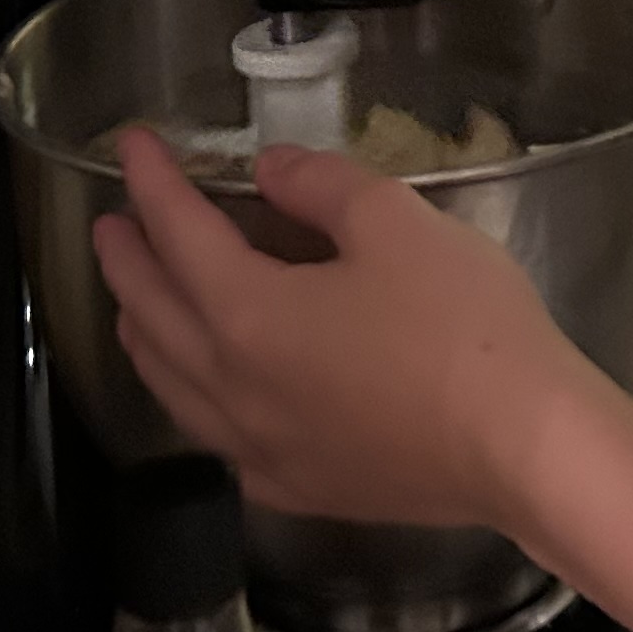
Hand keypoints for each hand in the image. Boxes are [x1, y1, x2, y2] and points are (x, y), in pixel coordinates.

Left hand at [93, 130, 578, 532]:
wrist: (520, 446)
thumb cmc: (461, 325)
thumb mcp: (398, 223)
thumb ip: (322, 187)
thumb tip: (269, 172)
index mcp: (246, 314)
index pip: (179, 233)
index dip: (151, 182)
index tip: (130, 144)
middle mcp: (232, 387)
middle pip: (154, 314)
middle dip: (126, 260)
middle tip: (112, 221)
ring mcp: (259, 449)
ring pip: (171, 387)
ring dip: (144, 333)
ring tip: (137, 302)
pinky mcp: (297, 487)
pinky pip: (218, 442)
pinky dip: (194, 403)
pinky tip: (213, 399)